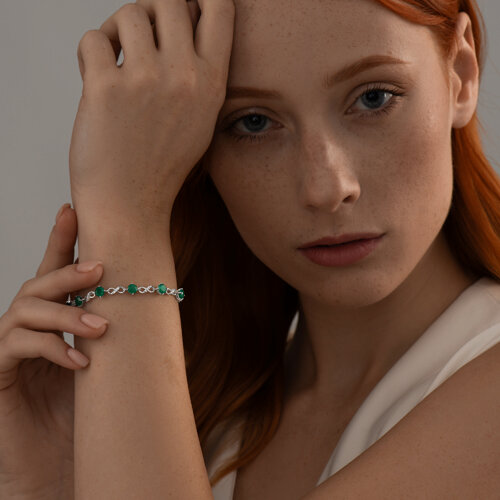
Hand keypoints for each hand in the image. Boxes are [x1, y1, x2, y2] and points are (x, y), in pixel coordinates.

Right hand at [0, 205, 107, 497]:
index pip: (55, 273)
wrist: (64, 468)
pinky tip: (80, 362)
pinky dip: (50, 348)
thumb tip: (157, 302)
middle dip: (66, 271)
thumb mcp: (110, 364)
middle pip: (38, 284)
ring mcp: (10, 351)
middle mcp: (29, 329)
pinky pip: (16, 347)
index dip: (60, 240)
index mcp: (55, 321)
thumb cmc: (89, 414)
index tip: (72, 209)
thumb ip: (118, 332)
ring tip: (99, 328)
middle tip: (98, 268)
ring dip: (64, 313)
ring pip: (25, 309)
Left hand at [69, 0, 234, 226]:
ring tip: (115, 58)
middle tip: (141, 38)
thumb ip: (198, 71)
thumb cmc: (161, 164)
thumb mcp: (199, 119)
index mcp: (211, 84)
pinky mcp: (105, 89)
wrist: (131, 203)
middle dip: (152, 12)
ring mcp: (145, 81)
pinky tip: (96, 75)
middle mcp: (183, 77)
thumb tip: (182, 20)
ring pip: (129, 13)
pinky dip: (91, 52)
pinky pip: (93, 39)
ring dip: (117, 31)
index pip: (218, 7)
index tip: (182, 10)